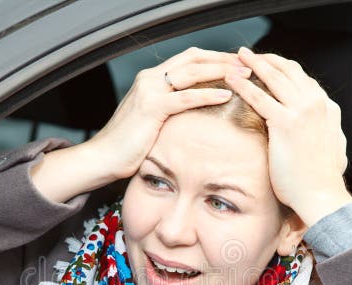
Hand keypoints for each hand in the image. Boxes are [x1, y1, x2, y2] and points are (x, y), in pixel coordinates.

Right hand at [32, 48, 250, 202]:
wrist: (102, 159)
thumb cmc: (127, 146)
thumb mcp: (151, 123)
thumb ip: (169, 112)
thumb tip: (193, 115)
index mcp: (151, 79)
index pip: (190, 59)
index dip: (216, 59)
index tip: (238, 65)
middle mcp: (150, 79)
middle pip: (194, 58)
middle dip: (224, 60)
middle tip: (249, 65)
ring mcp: (149, 90)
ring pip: (192, 72)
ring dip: (222, 73)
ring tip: (245, 77)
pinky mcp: (151, 108)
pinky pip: (185, 97)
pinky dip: (208, 95)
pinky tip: (227, 96)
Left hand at [225, 47, 351, 227]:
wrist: (321, 195)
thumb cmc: (320, 180)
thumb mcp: (329, 149)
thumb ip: (321, 134)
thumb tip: (315, 134)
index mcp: (328, 108)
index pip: (301, 78)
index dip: (280, 68)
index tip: (264, 65)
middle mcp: (317, 103)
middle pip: (288, 69)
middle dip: (265, 59)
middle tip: (246, 55)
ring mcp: (303, 111)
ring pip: (274, 77)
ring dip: (253, 64)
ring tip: (236, 58)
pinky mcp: (287, 122)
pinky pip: (260, 97)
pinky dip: (243, 85)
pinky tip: (230, 80)